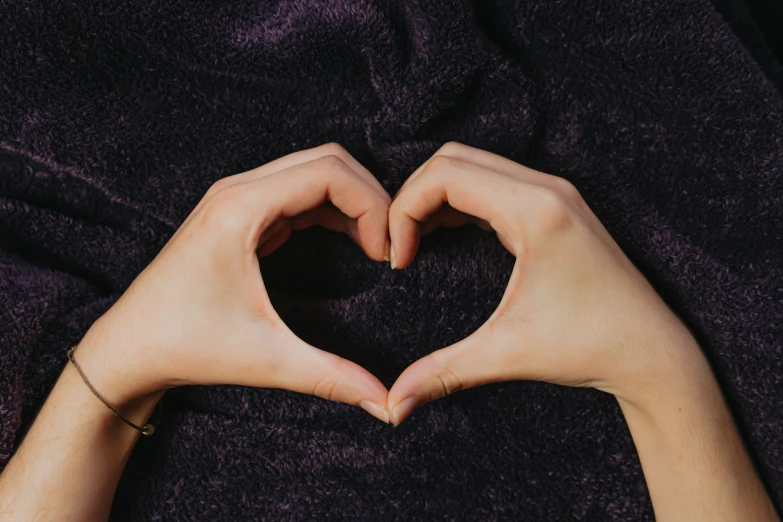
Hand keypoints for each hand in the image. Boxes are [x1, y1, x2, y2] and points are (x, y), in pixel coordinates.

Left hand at [74, 143, 391, 422]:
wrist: (129, 348)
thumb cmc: (184, 346)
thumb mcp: (266, 361)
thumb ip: (332, 377)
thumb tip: (387, 404)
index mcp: (240, 208)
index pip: (328, 172)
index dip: (372, 206)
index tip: (387, 254)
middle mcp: (237, 190)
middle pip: (326, 160)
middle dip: (369, 196)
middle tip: (389, 246)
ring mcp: (236, 198)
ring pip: (313, 171)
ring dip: (352, 201)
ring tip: (375, 246)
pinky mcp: (238, 214)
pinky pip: (297, 193)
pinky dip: (331, 209)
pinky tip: (349, 242)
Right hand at [386, 142, 706, 424]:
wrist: (652, 351)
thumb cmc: (591, 347)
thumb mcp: (507, 355)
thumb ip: (442, 373)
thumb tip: (393, 406)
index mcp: (536, 210)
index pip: (443, 175)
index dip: (404, 212)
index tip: (399, 261)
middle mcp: (546, 188)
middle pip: (452, 159)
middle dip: (413, 198)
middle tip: (401, 247)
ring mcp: (554, 192)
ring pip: (472, 165)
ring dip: (435, 196)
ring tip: (416, 243)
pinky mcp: (556, 205)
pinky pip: (493, 182)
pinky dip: (460, 201)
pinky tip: (445, 235)